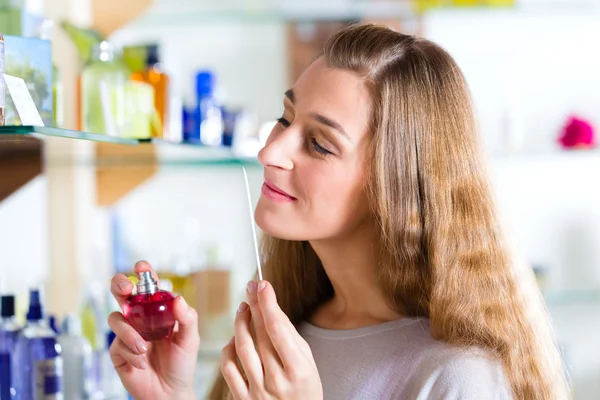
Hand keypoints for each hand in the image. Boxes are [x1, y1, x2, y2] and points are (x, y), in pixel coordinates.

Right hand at [108, 261, 199, 399]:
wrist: (169, 392)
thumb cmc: (181, 363)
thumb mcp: (190, 339)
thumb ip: (187, 318)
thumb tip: (178, 298)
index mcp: (158, 311)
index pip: (148, 287)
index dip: (143, 273)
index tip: (142, 266)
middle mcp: (140, 318)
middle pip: (121, 293)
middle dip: (119, 285)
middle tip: (126, 289)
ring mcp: (126, 333)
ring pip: (116, 318)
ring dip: (129, 332)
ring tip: (143, 348)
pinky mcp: (117, 350)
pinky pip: (116, 343)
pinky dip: (130, 352)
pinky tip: (141, 362)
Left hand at [221, 280, 322, 399]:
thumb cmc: (305, 389)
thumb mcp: (308, 362)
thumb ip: (290, 336)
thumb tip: (272, 307)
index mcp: (298, 370)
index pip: (277, 328)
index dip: (268, 303)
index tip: (262, 284)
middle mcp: (276, 381)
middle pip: (259, 334)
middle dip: (255, 305)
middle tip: (251, 286)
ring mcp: (258, 392)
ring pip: (241, 347)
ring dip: (241, 322)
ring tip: (244, 308)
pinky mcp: (243, 399)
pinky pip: (228, 368)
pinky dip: (229, 348)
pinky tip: (235, 337)